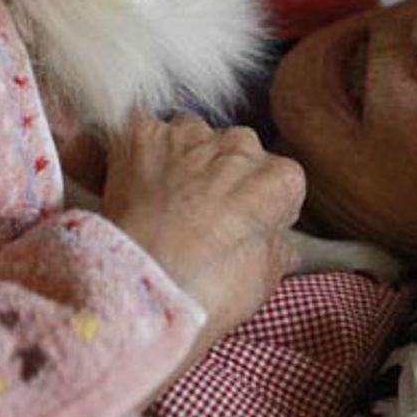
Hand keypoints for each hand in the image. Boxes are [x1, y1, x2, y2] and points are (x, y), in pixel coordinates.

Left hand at [102, 110, 305, 361]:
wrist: (146, 287)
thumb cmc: (212, 291)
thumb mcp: (264, 279)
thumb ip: (276, 249)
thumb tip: (283, 247)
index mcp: (280, 178)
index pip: (280, 178)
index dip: (262, 203)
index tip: (246, 227)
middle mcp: (239, 146)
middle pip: (238, 147)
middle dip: (225, 172)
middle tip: (204, 212)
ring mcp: (189, 137)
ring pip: (192, 130)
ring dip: (184, 153)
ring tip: (166, 193)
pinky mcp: (143, 136)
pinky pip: (143, 125)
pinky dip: (139, 145)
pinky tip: (132, 172)